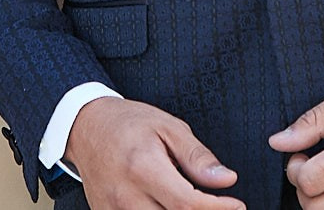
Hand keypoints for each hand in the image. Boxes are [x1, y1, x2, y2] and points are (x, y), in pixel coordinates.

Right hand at [67, 96, 242, 209]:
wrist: (86, 127)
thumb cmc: (129, 123)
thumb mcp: (169, 127)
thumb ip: (197, 157)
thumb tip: (227, 180)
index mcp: (143, 168)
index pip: (187, 204)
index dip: (217, 209)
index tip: (237, 205)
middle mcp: (125, 196)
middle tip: (219, 206)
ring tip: (192, 203)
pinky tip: (169, 205)